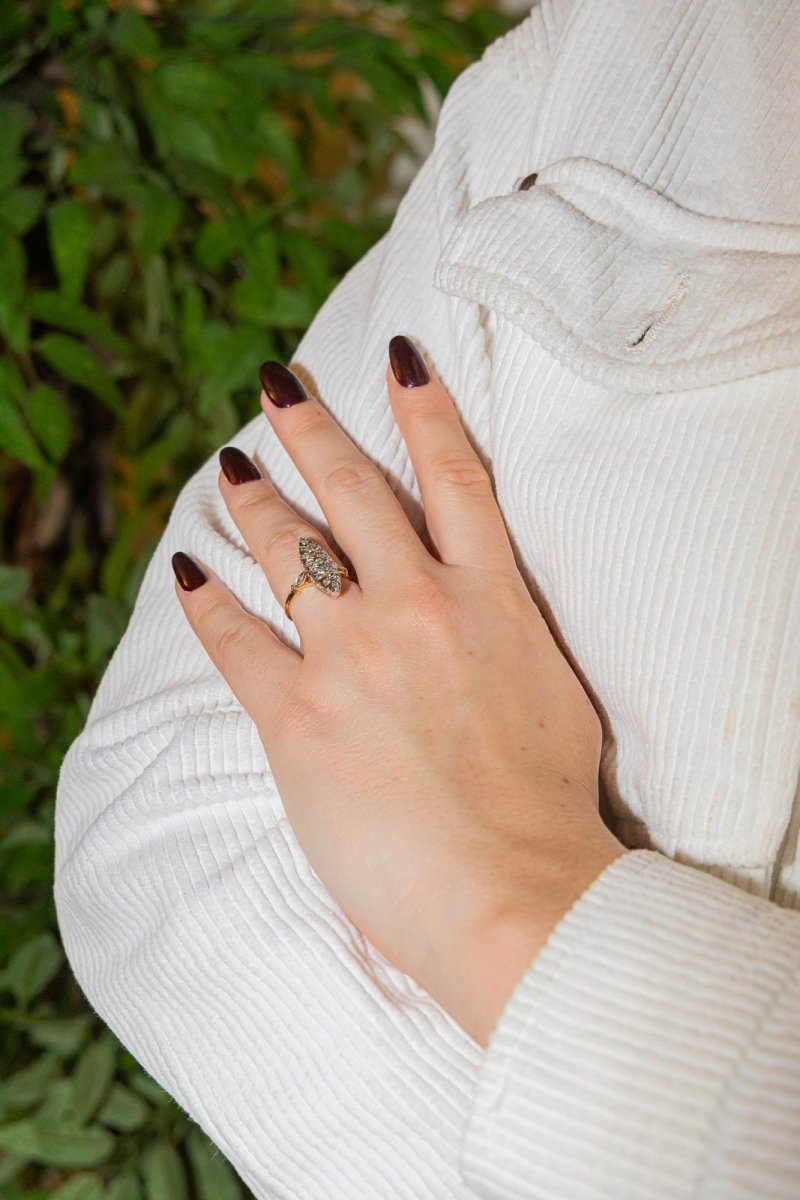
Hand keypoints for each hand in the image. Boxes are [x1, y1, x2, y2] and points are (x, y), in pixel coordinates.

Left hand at [172, 336, 626, 1047]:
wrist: (514, 891)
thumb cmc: (547, 810)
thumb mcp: (552, 698)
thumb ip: (511, 642)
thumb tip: (489, 623)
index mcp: (492, 600)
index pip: (456, 478)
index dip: (425, 408)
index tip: (398, 358)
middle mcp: (419, 606)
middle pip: (354, 493)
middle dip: (311, 430)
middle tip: (278, 387)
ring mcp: (354, 655)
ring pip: (289, 551)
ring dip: (254, 501)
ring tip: (229, 467)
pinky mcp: (299, 716)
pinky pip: (238, 641)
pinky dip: (206, 604)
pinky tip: (187, 573)